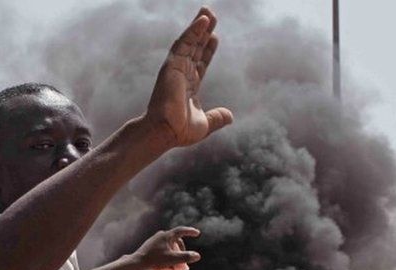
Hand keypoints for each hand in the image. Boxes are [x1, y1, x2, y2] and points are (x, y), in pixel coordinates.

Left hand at [132, 227, 200, 269]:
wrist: (136, 263)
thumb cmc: (154, 260)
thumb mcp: (172, 259)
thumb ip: (186, 257)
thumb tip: (197, 256)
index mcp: (167, 235)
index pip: (181, 231)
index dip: (190, 232)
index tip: (197, 233)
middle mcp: (160, 236)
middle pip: (176, 243)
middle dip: (181, 253)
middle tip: (184, 263)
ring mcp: (154, 241)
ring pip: (169, 249)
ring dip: (173, 258)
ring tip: (172, 269)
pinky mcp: (149, 247)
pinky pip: (161, 252)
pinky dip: (165, 260)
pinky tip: (162, 269)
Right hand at [144, 6, 232, 147]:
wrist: (165, 132)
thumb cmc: (179, 131)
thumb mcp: (205, 125)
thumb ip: (217, 118)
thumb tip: (230, 116)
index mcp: (188, 86)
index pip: (200, 63)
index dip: (208, 50)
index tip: (215, 38)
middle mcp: (181, 75)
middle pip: (195, 48)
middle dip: (203, 32)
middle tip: (212, 16)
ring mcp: (176, 68)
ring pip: (189, 42)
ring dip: (199, 26)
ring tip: (208, 11)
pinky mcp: (172, 65)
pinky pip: (184, 44)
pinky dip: (193, 31)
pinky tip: (203, 20)